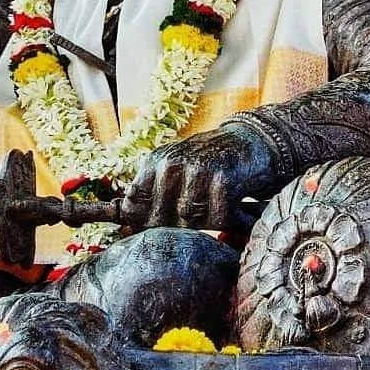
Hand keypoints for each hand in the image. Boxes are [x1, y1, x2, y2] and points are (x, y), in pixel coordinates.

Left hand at [120, 124, 277, 230]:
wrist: (248, 142)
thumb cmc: (207, 167)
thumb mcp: (173, 172)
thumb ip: (148, 195)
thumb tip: (121, 219)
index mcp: (154, 163)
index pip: (133, 205)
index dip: (143, 224)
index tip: (162, 227)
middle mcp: (171, 164)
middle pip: (160, 219)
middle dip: (179, 227)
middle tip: (201, 217)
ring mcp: (197, 169)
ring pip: (189, 219)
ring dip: (208, 222)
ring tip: (218, 209)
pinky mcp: (223, 177)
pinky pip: (219, 218)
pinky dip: (232, 219)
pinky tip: (238, 208)